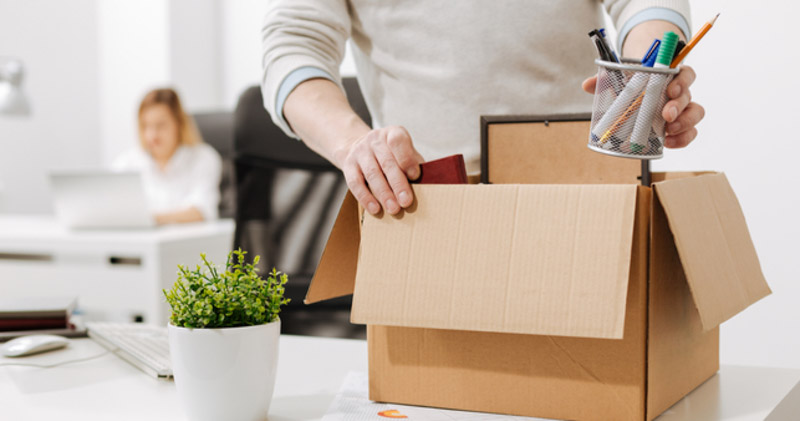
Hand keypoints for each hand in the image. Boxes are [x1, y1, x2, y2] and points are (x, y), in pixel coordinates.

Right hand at [334, 126, 423, 215]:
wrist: (358, 146)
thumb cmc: (390, 154)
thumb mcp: (404, 152)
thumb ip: (414, 164)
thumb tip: (426, 184)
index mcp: (393, 133)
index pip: (398, 141)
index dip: (406, 158)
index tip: (415, 176)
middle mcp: (375, 139)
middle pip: (387, 162)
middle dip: (398, 184)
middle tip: (406, 201)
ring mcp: (360, 151)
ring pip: (372, 174)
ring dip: (384, 194)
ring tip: (393, 209)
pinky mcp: (348, 164)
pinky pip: (355, 183)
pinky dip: (365, 197)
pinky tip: (375, 209)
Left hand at [582, 65, 704, 147]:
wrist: (637, 93)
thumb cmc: (632, 84)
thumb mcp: (619, 79)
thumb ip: (605, 80)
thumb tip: (587, 85)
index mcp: (668, 77)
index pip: (685, 74)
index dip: (682, 81)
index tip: (671, 90)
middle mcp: (679, 92)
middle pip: (689, 96)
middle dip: (679, 106)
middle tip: (666, 115)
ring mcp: (681, 109)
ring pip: (695, 113)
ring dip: (684, 124)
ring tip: (668, 132)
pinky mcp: (678, 126)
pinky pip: (689, 132)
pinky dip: (682, 139)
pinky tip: (669, 143)